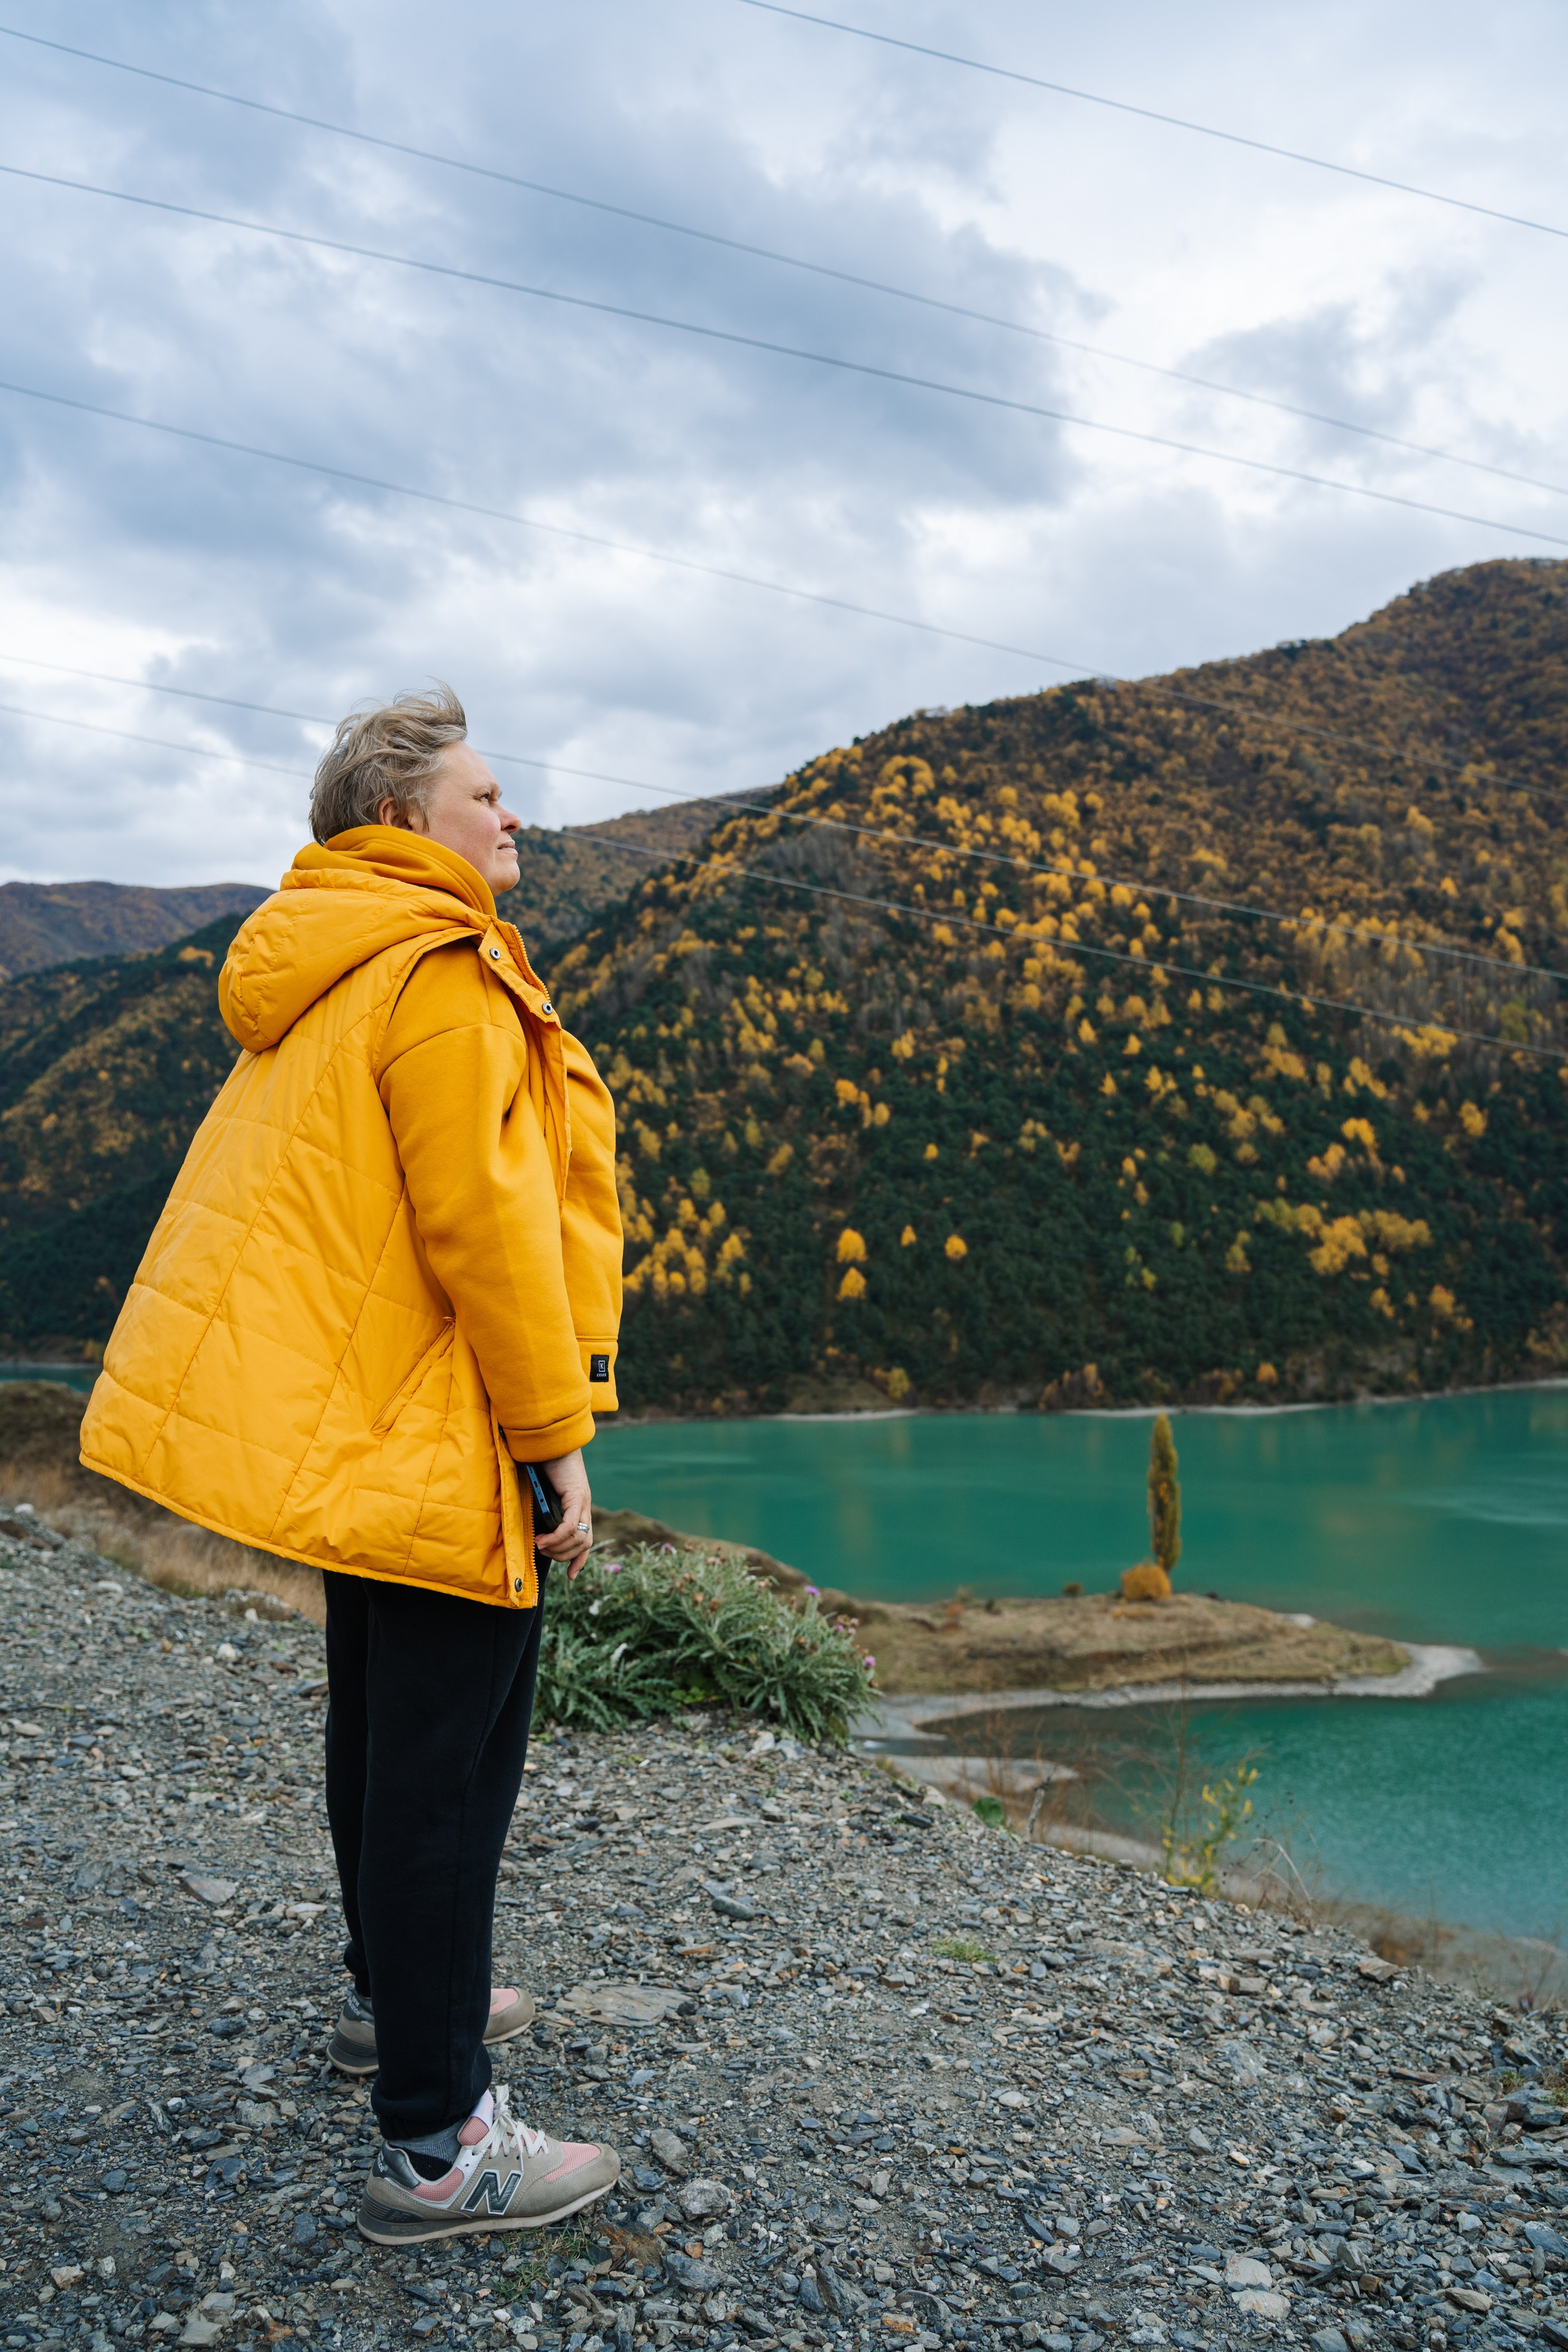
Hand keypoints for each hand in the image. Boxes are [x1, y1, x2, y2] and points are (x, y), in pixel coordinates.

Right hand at [535, 1447, 591, 1578]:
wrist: (550, 1441)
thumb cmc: (544, 1463)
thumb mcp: (544, 1493)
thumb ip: (544, 1509)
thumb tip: (533, 1527)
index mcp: (580, 1506)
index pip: (587, 1539)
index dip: (580, 1559)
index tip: (571, 1576)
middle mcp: (585, 1505)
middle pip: (584, 1543)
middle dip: (564, 1556)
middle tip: (544, 1552)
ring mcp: (583, 1501)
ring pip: (579, 1538)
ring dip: (558, 1548)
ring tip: (541, 1545)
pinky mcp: (577, 1496)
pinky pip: (570, 1526)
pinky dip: (557, 1537)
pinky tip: (544, 1539)